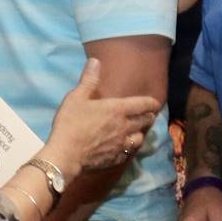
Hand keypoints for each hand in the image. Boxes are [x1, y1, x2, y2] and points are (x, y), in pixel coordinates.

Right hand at [45, 58, 161, 174]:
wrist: (66, 154)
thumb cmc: (71, 123)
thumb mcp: (76, 97)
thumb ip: (89, 80)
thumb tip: (95, 61)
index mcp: (117, 109)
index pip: (142, 104)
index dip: (151, 103)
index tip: (155, 102)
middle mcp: (124, 126)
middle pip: (144, 121)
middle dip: (148, 117)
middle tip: (149, 115)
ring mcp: (120, 144)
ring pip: (139, 139)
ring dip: (140, 133)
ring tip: (137, 132)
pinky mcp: (115, 159)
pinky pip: (127, 153)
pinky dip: (128, 148)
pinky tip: (124, 148)